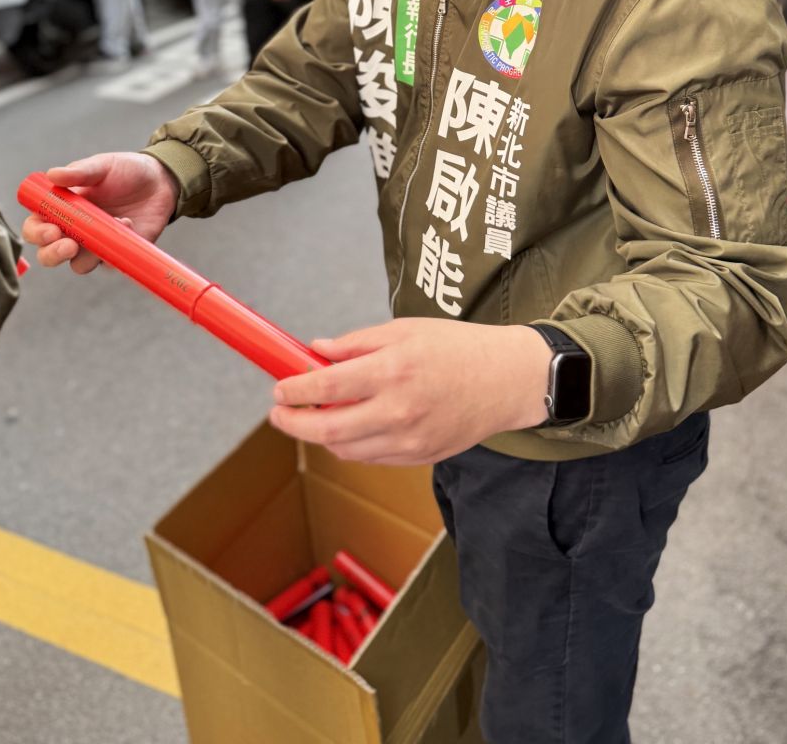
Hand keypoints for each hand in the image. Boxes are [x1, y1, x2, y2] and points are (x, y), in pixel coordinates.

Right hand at [21, 152, 179, 273]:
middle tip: (69, 245)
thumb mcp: (102, 166)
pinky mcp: (118, 254)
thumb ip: (78, 172)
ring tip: (113, 224)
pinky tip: (128, 224)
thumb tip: (52, 175)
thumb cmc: (125, 171)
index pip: (36, 226)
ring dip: (89, 255)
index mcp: (62, 208)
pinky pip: (110, 264)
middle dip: (53, 254)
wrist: (161, 181)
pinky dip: (117, 250)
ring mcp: (95, 245)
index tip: (51, 230)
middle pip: (49, 254)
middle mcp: (74, 230)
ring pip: (78, 265)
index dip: (37, 233)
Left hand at [268, 321, 551, 464]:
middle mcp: (399, 409)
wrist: (507, 380)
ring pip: (346, 449)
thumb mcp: (404, 330)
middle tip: (279, 413)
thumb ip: (356, 342)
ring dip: (321, 435)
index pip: (327, 387)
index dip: (294, 391)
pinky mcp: (420, 456)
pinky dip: (350, 444)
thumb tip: (317, 351)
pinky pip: (371, 457)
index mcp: (393, 370)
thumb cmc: (457, 347)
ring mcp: (410, 439)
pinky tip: (348, 425)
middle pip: (328, 430)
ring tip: (314, 416)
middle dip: (293, 424)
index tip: (279, 388)